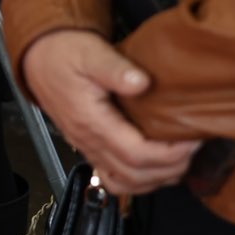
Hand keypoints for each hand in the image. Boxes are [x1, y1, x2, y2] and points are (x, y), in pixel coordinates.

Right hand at [22, 29, 199, 194]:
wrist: (40, 58)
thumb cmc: (65, 53)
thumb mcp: (90, 51)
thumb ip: (115, 68)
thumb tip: (142, 83)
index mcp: (91, 120)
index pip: (135, 153)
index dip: (169, 153)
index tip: (192, 138)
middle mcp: (89, 141)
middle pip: (136, 174)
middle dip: (172, 166)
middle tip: (194, 146)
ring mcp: (88, 147)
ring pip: (127, 183)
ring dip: (158, 178)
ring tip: (180, 158)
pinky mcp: (90, 147)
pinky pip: (116, 179)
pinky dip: (139, 181)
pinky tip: (155, 168)